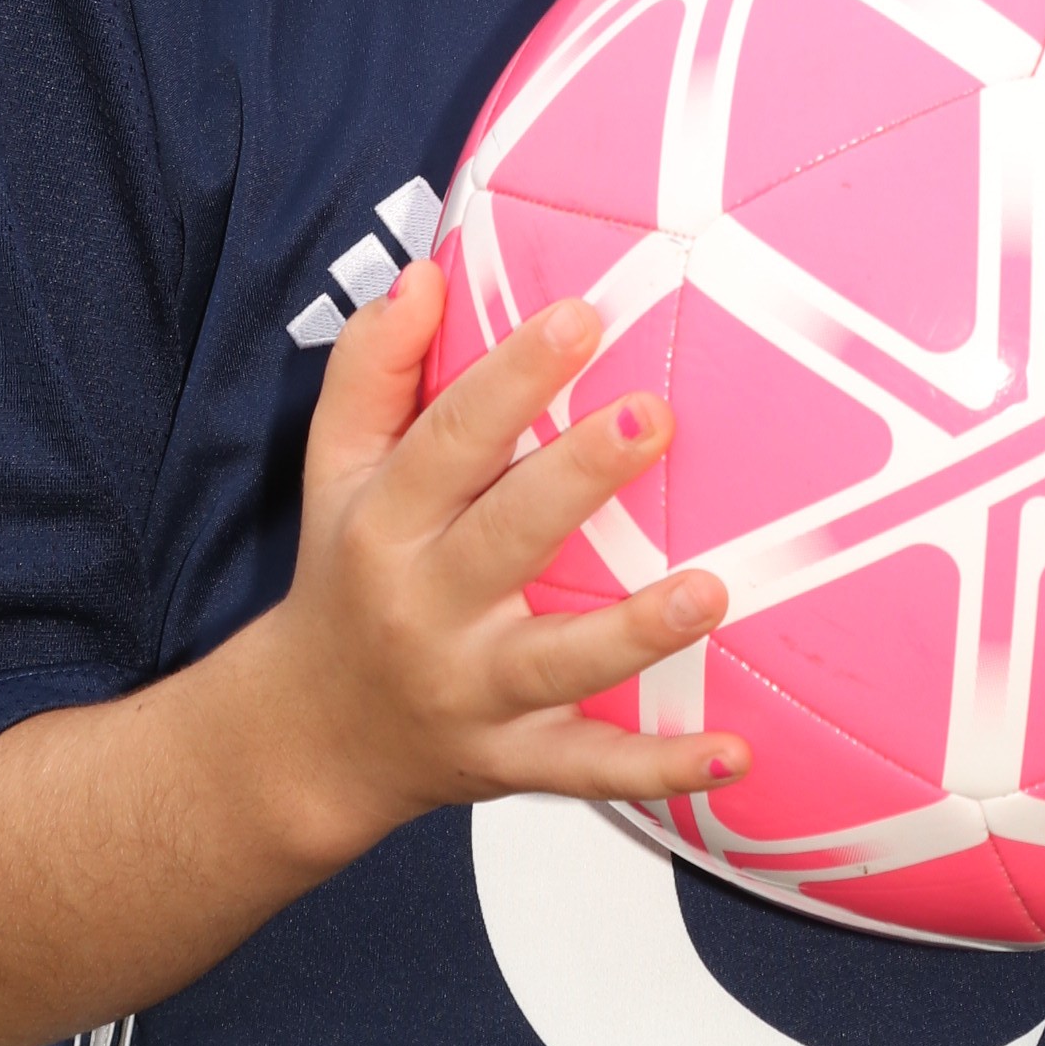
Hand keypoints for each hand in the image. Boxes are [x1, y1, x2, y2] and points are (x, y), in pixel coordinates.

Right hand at [251, 257, 747, 864]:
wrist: (308, 739)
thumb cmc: (347, 575)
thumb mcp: (334, 469)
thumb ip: (372, 367)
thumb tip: (424, 275)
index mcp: (386, 524)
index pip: (449, 440)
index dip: (512, 377)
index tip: (580, 316)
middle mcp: (426, 609)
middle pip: (505, 539)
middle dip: (578, 480)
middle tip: (653, 417)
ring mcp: (473, 694)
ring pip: (557, 664)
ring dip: (635, 635)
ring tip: (710, 592)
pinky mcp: (514, 761)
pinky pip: (590, 770)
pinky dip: (661, 769)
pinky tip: (737, 753)